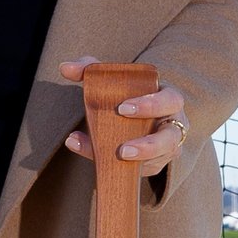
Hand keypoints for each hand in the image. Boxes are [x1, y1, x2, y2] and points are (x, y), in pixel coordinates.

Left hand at [58, 57, 188, 178]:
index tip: (122, 108)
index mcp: (168, 99)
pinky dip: (119, 167)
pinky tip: (100, 163)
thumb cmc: (128, 94)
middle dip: (149, 145)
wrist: (135, 115)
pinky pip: (142, 169)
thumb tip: (65, 68)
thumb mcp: (114, 79)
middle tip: (123, 149)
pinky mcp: (155, 164)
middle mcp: (172, 125)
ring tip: (116, 159)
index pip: (170, 100)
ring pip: (159, 160)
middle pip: (170, 139)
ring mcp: (167, 148)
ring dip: (138, 162)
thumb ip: (90, 70)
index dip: (151, 105)